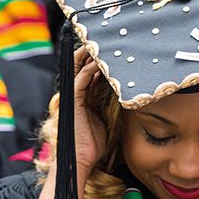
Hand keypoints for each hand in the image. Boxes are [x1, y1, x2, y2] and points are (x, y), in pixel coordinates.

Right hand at [72, 47, 106, 176]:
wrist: (83, 159)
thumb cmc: (96, 143)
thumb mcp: (108, 117)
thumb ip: (112, 103)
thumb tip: (125, 90)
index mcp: (84, 95)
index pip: (89, 69)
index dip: (99, 57)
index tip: (113, 47)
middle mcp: (77, 93)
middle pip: (81, 64)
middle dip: (92, 50)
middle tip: (107, 39)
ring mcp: (73, 96)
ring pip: (78, 67)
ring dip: (91, 54)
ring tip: (104, 43)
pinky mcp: (72, 101)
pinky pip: (81, 79)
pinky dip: (90, 69)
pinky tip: (101, 62)